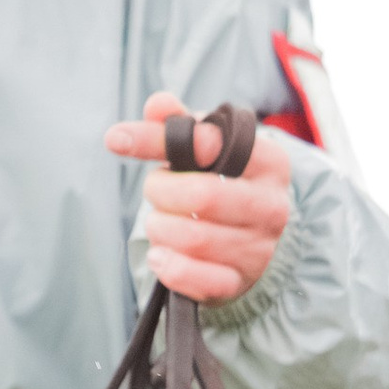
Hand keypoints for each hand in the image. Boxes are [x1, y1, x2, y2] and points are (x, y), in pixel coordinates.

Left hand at [104, 91, 292, 306]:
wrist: (253, 239)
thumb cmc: (225, 183)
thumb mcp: (209, 148)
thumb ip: (181, 125)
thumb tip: (157, 105)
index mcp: (269, 162)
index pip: (210, 144)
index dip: (158, 141)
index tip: (117, 139)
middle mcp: (271, 206)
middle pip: (202, 197)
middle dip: (161, 191)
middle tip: (155, 189)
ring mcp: (259, 249)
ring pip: (194, 239)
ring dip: (160, 228)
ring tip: (159, 221)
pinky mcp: (240, 283)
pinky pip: (197, 279)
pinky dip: (169, 266)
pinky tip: (160, 255)